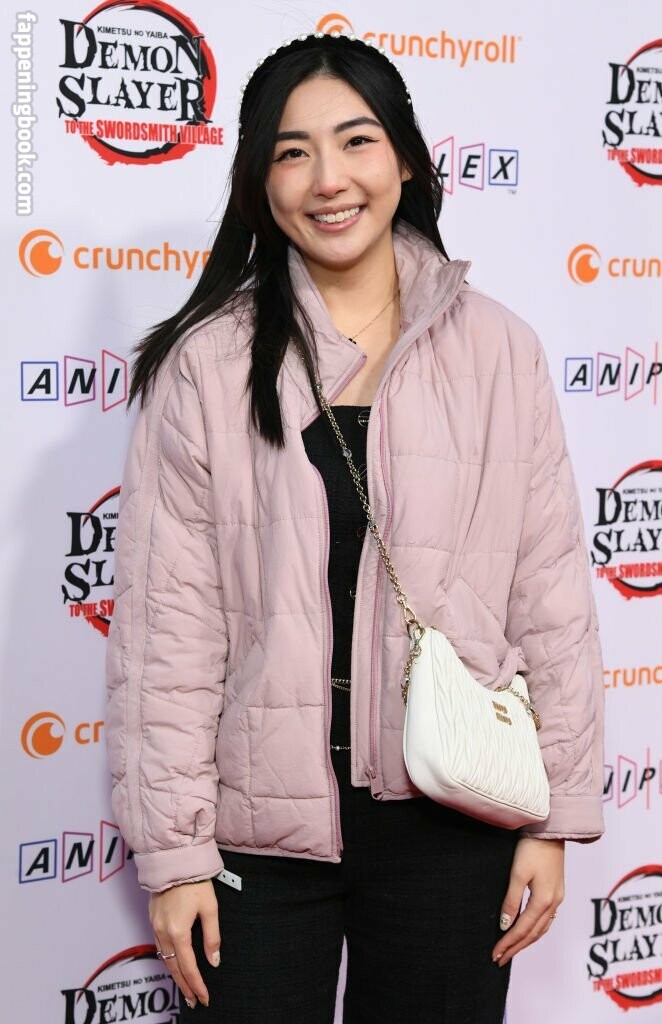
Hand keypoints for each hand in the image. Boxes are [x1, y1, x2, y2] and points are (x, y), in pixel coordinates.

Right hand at [149, 879, 220, 1008]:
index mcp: (178, 931)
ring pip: (164, 958)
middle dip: (184, 986)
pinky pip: (158, 946)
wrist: (173, 859)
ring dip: (175, 974)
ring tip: (185, 987)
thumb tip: (213, 961)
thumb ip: (212, 937)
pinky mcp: (152, 918)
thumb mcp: (210, 907)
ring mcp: (155, 925)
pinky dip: (167, 959)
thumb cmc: (194, 880)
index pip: (188, 967)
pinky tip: (173, 962)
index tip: (203, 997)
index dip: (197, 984)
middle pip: (173, 968)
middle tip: (193, 1000)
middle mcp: (163, 931)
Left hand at [491, 837, 564, 967]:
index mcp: (543, 901)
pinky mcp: (556, 891)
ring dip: (526, 941)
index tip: (495, 954)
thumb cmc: (532, 849)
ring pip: (541, 928)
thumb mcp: (518, 873)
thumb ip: (512, 900)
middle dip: (516, 947)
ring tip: (512, 950)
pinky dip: (535, 930)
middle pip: (533, 933)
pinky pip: (546, 919)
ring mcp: (557, 898)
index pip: (522, 930)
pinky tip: (529, 931)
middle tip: (500, 959)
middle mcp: (553, 903)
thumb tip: (505, 925)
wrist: (551, 830)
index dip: (508, 944)